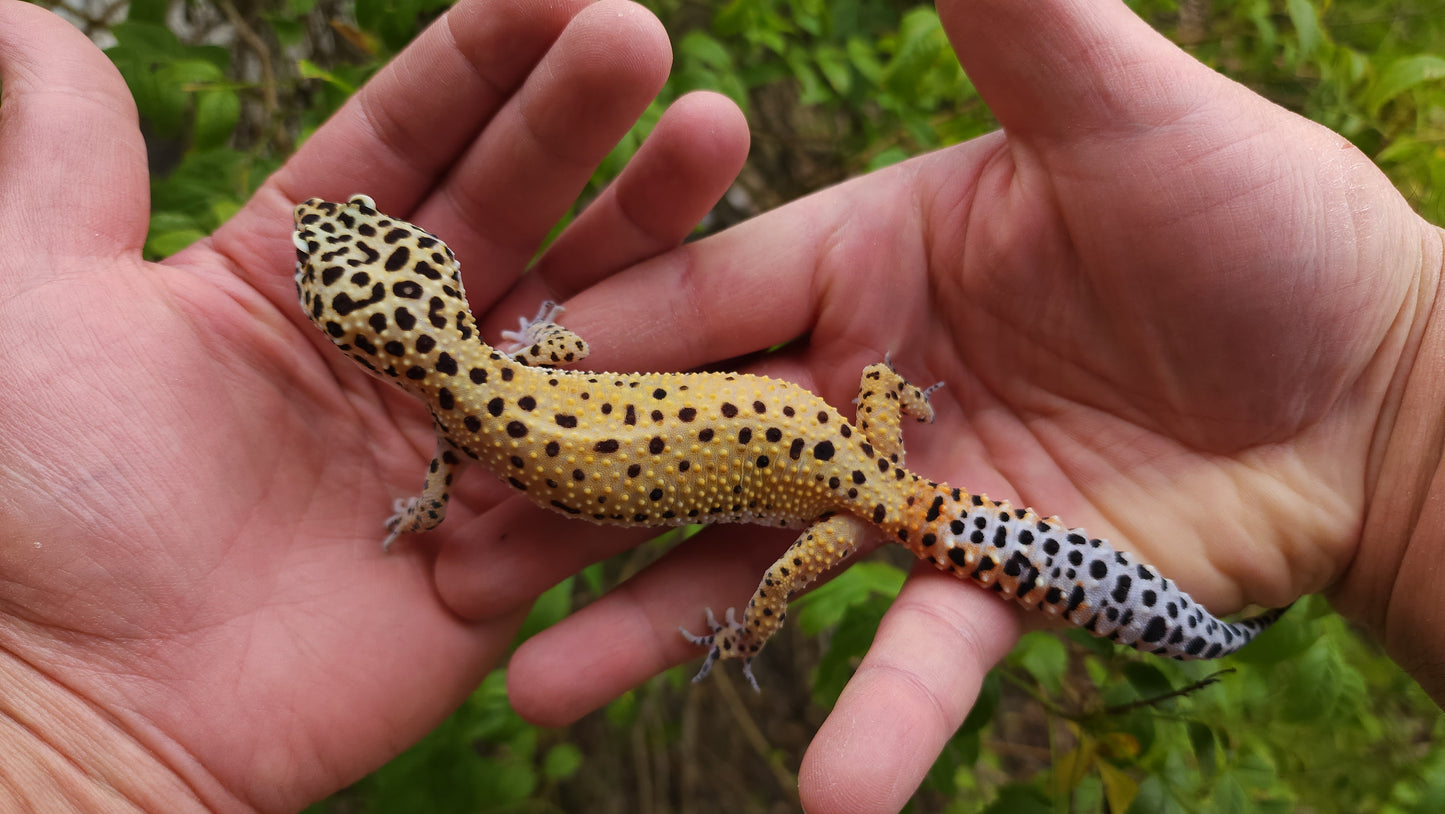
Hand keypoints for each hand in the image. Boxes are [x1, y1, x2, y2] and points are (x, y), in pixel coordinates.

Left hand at [0, 0, 745, 808]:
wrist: (75, 707)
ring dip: (643, 233)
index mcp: (292, 276)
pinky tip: (723, 318)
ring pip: (569, 321)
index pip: (400, 141)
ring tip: (711, 134)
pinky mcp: (500, 546)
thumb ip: (67, 162)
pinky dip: (646, 400)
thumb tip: (29, 25)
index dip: (476, 63)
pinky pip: (588, 464)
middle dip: (573, 124)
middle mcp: (388, 348)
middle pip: (504, 213)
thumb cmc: (35, 502)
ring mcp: (454, 445)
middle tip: (642, 37)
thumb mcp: (31, 301)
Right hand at [500, 0, 1444, 809]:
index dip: (593, 339)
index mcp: (865, 256)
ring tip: (531, 693)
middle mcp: (864, 380)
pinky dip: (881, 725)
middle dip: (572, 497)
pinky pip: (923, 659)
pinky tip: (822, 796)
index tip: (478, 382)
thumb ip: (1015, 20)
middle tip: (448, 550)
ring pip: (763, 566)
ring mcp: (919, 494)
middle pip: (692, 443)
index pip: (702, 298)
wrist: (1380, 384)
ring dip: (654, 630)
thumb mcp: (1120, 111)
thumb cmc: (1261, 223)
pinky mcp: (994, 585)